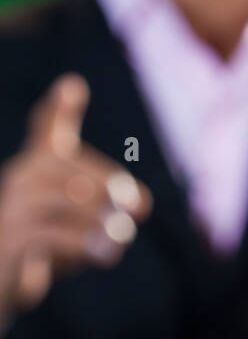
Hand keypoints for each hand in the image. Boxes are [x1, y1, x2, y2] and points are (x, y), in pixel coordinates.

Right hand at [0, 74, 151, 338]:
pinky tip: (105, 253)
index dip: (57, 108)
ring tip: (121, 238)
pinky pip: (50, 234)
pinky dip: (83, 242)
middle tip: (138, 207)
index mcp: (35, 168)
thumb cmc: (40, 249)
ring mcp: (8, 210)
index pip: (45, 129)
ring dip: (99, 218)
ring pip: (62, 199)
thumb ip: (109, 205)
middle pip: (65, 166)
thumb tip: (142, 204)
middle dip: (106, 184)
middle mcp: (17, 181)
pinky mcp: (7, 243)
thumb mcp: (76, 221)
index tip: (72, 85)